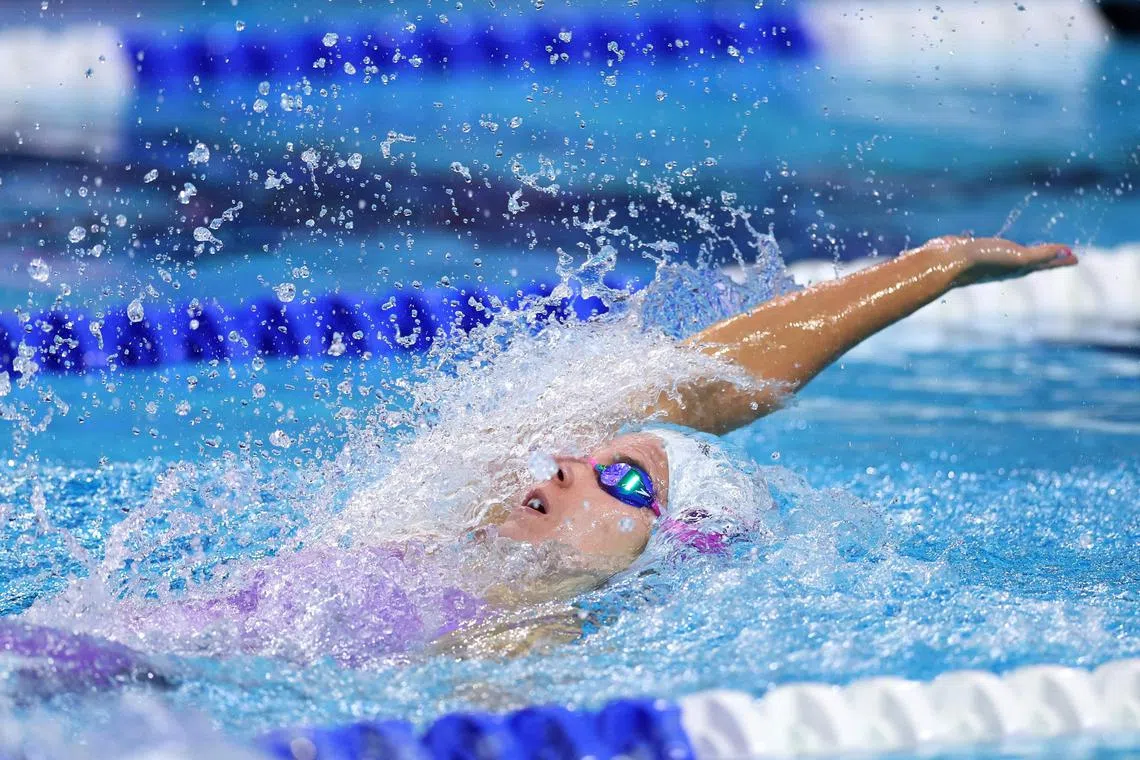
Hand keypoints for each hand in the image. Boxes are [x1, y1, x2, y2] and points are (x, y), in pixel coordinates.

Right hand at [921, 235, 1077, 286]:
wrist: (948, 261)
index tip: (1076, 258)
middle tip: (1063, 254)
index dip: (1060, 260)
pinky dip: (1000, 245)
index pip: (1046, 263)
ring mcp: (990, 258)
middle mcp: (1006, 264)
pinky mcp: (974, 250)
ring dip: (1025, 252)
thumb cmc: (983, 261)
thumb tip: (1067, 252)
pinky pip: (993, 246)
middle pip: (1034, 260)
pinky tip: (995, 243)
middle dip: (1048, 257)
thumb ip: (1042, 255)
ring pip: (1014, 254)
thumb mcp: (1018, 258)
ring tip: (1033, 250)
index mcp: (1018, 267)